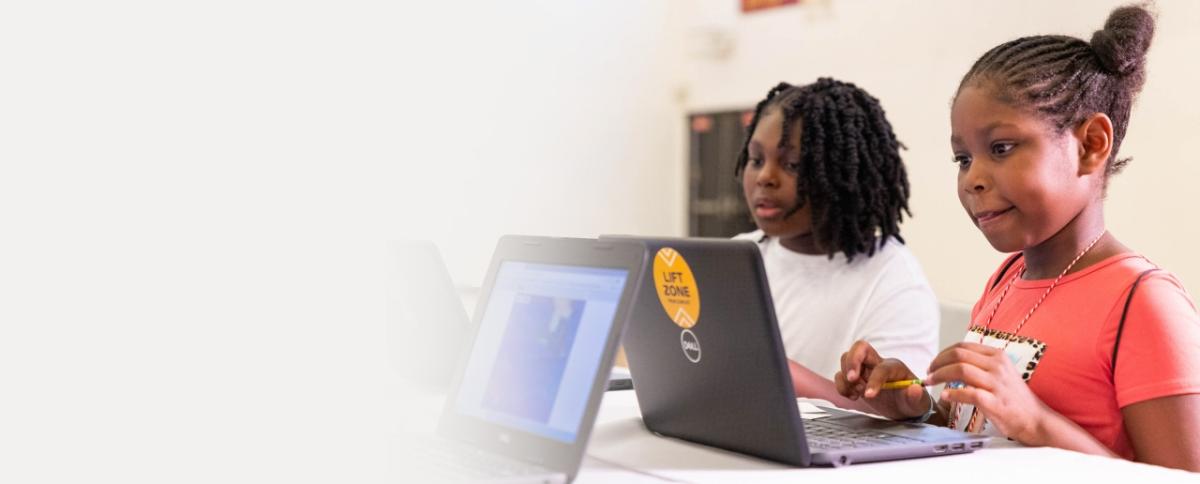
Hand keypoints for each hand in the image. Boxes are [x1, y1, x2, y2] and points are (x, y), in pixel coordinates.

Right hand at [835, 340, 929, 420]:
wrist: (904, 408)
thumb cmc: (911, 402)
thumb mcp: (918, 403)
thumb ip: (916, 396)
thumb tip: (914, 389)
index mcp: (894, 367)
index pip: (881, 368)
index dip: (874, 380)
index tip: (869, 395)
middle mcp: (878, 363)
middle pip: (860, 347)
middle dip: (852, 362)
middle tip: (852, 379)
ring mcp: (865, 370)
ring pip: (846, 359)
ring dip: (846, 378)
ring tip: (857, 392)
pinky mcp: (856, 379)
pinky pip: (840, 375)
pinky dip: (841, 386)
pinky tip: (852, 396)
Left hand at [925, 342, 1050, 441]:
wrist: (1035, 420)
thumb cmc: (1014, 398)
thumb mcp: (1000, 373)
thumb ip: (980, 365)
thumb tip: (952, 361)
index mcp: (997, 356)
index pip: (962, 347)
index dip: (942, 354)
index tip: (933, 364)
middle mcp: (997, 366)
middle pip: (958, 355)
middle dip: (937, 363)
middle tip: (928, 373)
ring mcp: (997, 383)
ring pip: (960, 370)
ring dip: (939, 375)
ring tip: (930, 382)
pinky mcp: (995, 401)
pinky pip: (969, 393)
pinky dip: (953, 394)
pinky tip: (944, 396)